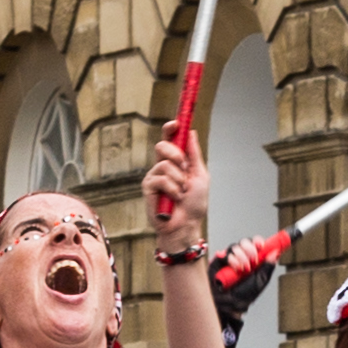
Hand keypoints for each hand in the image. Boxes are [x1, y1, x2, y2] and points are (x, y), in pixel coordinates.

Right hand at [144, 125, 207, 252]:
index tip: (175, 122)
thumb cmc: (194, 204)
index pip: (169, 140)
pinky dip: (172, 189)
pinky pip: (160, 179)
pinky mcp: (147, 187)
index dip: (170, 129)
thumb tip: (191, 132)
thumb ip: (194, 154)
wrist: (186, 224)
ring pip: (164, 164)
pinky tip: (173, 199)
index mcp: (176, 162)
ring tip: (180, 193)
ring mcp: (154, 176)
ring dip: (178, 180)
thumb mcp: (199, 175)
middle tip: (183, 167)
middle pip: (162, 146)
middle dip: (175, 154)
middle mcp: (162, 166)